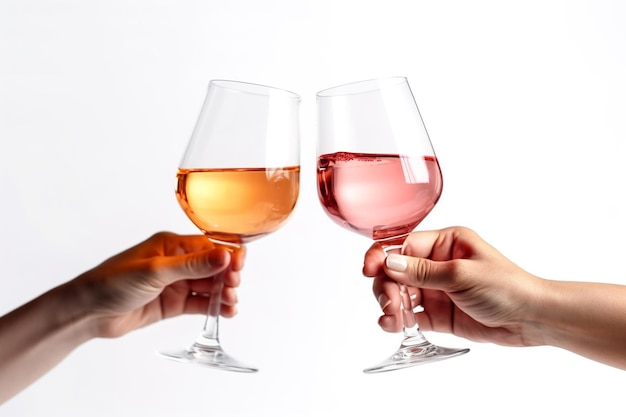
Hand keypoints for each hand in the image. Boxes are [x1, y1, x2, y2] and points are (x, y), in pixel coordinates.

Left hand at [69, 232, 244, 337]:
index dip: (228, 255)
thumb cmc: (112, 282)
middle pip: (213, 266)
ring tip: (230, 303)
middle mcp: (176, 262)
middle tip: (233, 286)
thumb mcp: (156, 271)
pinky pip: (200, 304)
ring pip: (208, 286)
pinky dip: (214, 307)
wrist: (88, 312)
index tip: (240, 266)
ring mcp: (175, 284)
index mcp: (172, 245)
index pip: (209, 246)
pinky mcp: (172, 304)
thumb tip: (225, 255)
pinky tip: (226, 311)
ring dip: (223, 293)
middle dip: (227, 275)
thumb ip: (192, 265)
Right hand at [362, 226, 542, 346]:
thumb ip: (422, 271)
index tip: (369, 269)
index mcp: (444, 243)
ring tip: (393, 320)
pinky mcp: (437, 314)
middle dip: (387, 287)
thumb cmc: (507, 287)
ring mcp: (435, 289)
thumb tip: (388, 263)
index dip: (382, 256)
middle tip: (391, 305)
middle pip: (395, 271)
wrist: (532, 319)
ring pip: (399, 294)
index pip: (402, 245)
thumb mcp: (462, 274)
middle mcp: (436, 264)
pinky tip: (393, 326)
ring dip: (390, 305)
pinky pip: (409, 315)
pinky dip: (398, 321)